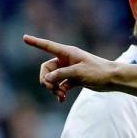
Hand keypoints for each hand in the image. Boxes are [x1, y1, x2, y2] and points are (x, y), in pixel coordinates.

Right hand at [22, 34, 136, 101]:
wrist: (112, 79)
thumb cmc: (98, 71)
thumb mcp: (78, 73)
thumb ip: (61, 75)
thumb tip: (47, 78)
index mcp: (67, 53)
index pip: (47, 46)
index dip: (35, 42)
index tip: (24, 37)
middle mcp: (66, 60)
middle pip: (47, 68)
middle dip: (46, 79)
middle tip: (51, 88)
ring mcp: (69, 70)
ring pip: (53, 78)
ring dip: (53, 88)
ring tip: (59, 95)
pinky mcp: (74, 79)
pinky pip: (61, 85)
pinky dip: (60, 92)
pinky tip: (62, 99)